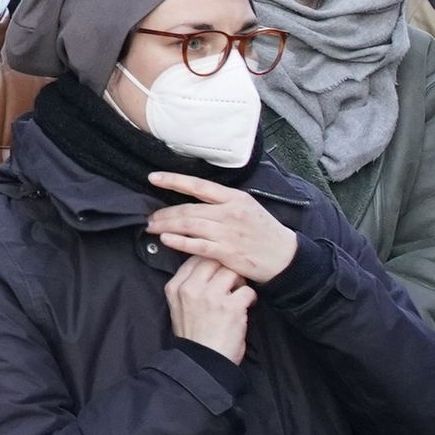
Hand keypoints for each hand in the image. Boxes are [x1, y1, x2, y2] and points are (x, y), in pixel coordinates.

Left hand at [149, 173, 298, 285]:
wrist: (285, 256)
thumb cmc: (264, 231)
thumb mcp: (247, 207)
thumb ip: (222, 202)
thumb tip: (194, 197)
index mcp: (234, 197)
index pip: (198, 185)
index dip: (173, 180)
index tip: (153, 178)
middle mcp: (229, 212)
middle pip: (188, 209)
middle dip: (164, 213)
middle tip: (149, 217)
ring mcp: (227, 232)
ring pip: (189, 225)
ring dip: (166, 226)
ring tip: (152, 227)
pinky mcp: (227, 252)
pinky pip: (197, 245)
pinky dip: (179, 242)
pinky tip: (166, 239)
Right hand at [164, 254, 252, 360]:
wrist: (203, 361)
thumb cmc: (194, 336)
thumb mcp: (178, 307)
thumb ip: (187, 286)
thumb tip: (206, 268)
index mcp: (175, 287)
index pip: (194, 258)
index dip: (210, 262)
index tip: (217, 272)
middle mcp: (191, 288)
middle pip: (214, 261)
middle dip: (225, 269)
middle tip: (231, 283)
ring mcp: (211, 296)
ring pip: (232, 272)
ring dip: (240, 282)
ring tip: (239, 294)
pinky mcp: (231, 306)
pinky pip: (247, 290)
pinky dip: (251, 298)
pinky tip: (247, 306)